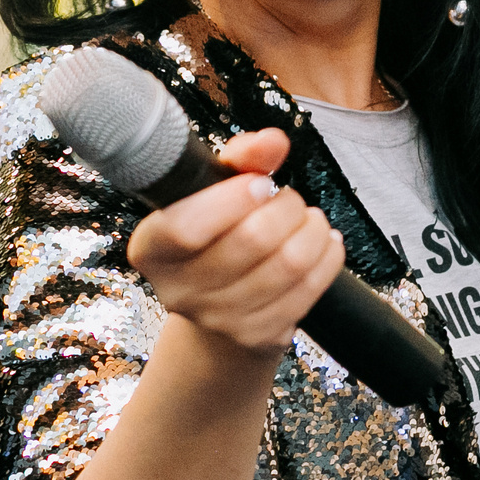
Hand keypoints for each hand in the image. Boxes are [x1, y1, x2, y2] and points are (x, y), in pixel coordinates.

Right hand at [127, 128, 343, 358]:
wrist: (220, 305)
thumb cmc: (215, 233)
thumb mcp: (215, 190)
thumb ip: (241, 158)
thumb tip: (273, 142)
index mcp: (152, 249)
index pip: (184, 228)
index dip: (230, 201)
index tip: (261, 183)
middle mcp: (178, 291)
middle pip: (250, 241)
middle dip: (286, 206)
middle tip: (289, 198)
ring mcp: (219, 320)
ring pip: (287, 265)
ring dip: (312, 230)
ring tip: (310, 218)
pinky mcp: (258, 337)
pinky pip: (308, 291)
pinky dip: (327, 258)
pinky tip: (324, 243)